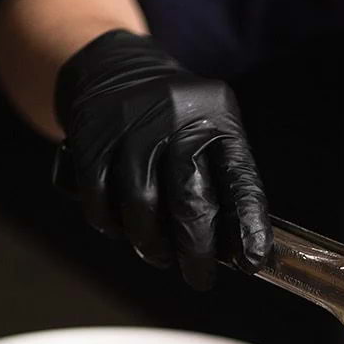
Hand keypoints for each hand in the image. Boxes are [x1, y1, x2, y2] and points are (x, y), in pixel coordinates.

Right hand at [51, 30, 269, 288]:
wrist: (112, 66)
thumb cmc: (173, 118)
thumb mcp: (210, 129)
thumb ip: (222, 181)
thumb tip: (237, 249)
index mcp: (217, 116)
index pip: (240, 178)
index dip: (249, 225)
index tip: (253, 261)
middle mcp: (176, 115)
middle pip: (189, 200)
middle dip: (196, 250)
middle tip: (200, 278)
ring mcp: (129, 123)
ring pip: (141, 206)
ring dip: (151, 245)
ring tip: (160, 256)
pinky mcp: (90, 135)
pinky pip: (99, 199)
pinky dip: (111, 225)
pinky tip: (122, 229)